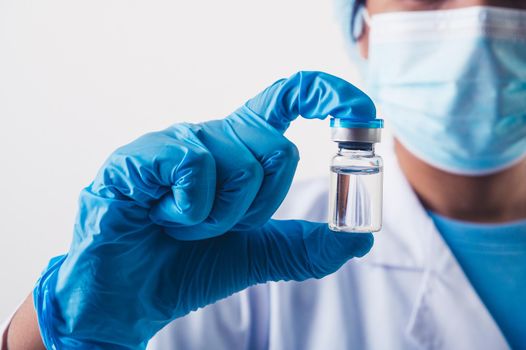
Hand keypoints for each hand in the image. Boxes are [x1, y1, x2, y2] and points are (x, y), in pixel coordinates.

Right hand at [33, 71, 376, 348]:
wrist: (131, 296)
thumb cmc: (188, 267)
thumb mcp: (259, 255)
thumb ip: (305, 246)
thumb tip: (360, 237)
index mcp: (240, 150)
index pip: (288, 99)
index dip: (326, 93)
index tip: (358, 114)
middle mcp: (212, 136)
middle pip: (278, 148)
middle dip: (259, 208)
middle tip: (217, 226)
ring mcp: (177, 141)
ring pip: (241, 163)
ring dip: (220, 218)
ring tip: (182, 226)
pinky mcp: (143, 154)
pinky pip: (196, 166)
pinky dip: (189, 211)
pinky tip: (160, 217)